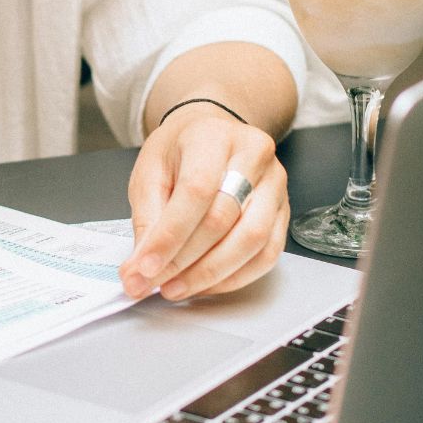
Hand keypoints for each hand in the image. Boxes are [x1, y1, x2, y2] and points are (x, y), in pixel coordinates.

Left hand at [119, 105, 289, 299]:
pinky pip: (268, 254)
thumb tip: (138, 269)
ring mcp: (275, 183)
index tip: (144, 268)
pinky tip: (205, 284)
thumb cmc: (179, 152)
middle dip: (183, 261)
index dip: (169, 236)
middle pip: (223, 219)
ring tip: (175, 288)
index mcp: (212, 137)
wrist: (210, 134)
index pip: (196, 191)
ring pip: (252, 240)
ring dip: (210, 274)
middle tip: (151, 283)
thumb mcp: (149, 173)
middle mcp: (253, 156)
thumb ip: (146, 220)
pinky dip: (234, 277)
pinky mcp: (284, 210)